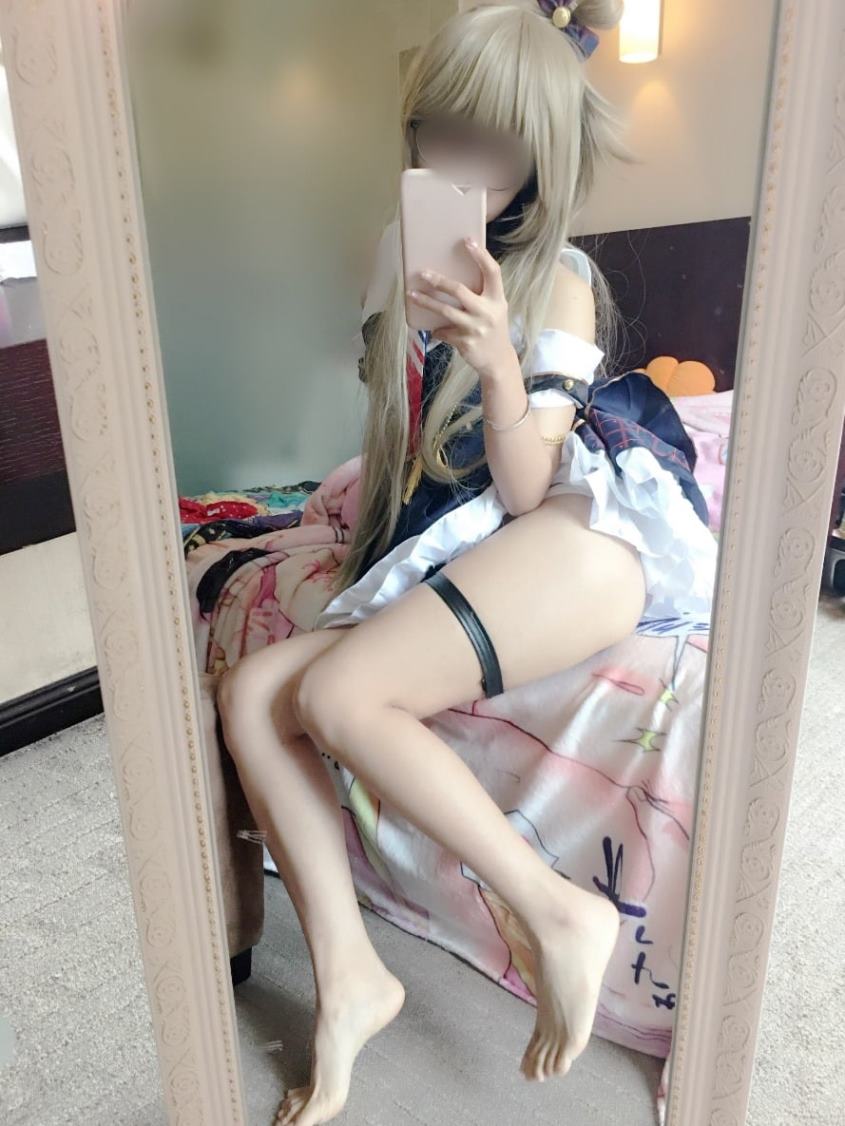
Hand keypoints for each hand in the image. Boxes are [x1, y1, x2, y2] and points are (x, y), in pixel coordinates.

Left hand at [407, 239, 513, 380]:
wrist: (498, 360)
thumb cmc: (492, 328)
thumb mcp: (494, 308)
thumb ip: (482, 293)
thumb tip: (452, 274)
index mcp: (497, 299)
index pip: (492, 272)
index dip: (480, 256)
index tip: (467, 241)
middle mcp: (488, 312)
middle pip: (460, 291)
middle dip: (439, 281)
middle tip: (423, 273)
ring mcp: (476, 328)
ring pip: (446, 311)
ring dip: (426, 302)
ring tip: (412, 294)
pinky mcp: (465, 343)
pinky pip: (444, 332)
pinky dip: (437, 330)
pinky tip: (435, 329)